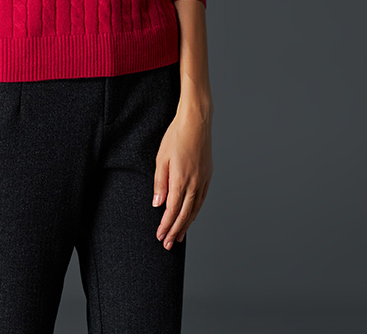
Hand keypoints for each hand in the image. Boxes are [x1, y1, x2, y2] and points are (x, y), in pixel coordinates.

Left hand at [152, 104, 212, 248]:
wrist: (196, 122)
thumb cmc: (176, 137)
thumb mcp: (161, 159)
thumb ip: (160, 183)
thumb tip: (158, 204)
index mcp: (181, 180)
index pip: (173, 210)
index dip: (166, 226)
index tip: (160, 237)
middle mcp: (195, 184)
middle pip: (185, 214)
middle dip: (176, 231)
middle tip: (168, 244)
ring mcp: (204, 180)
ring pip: (195, 209)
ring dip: (186, 224)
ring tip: (179, 236)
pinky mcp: (208, 176)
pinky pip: (202, 199)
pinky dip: (195, 212)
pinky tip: (191, 217)